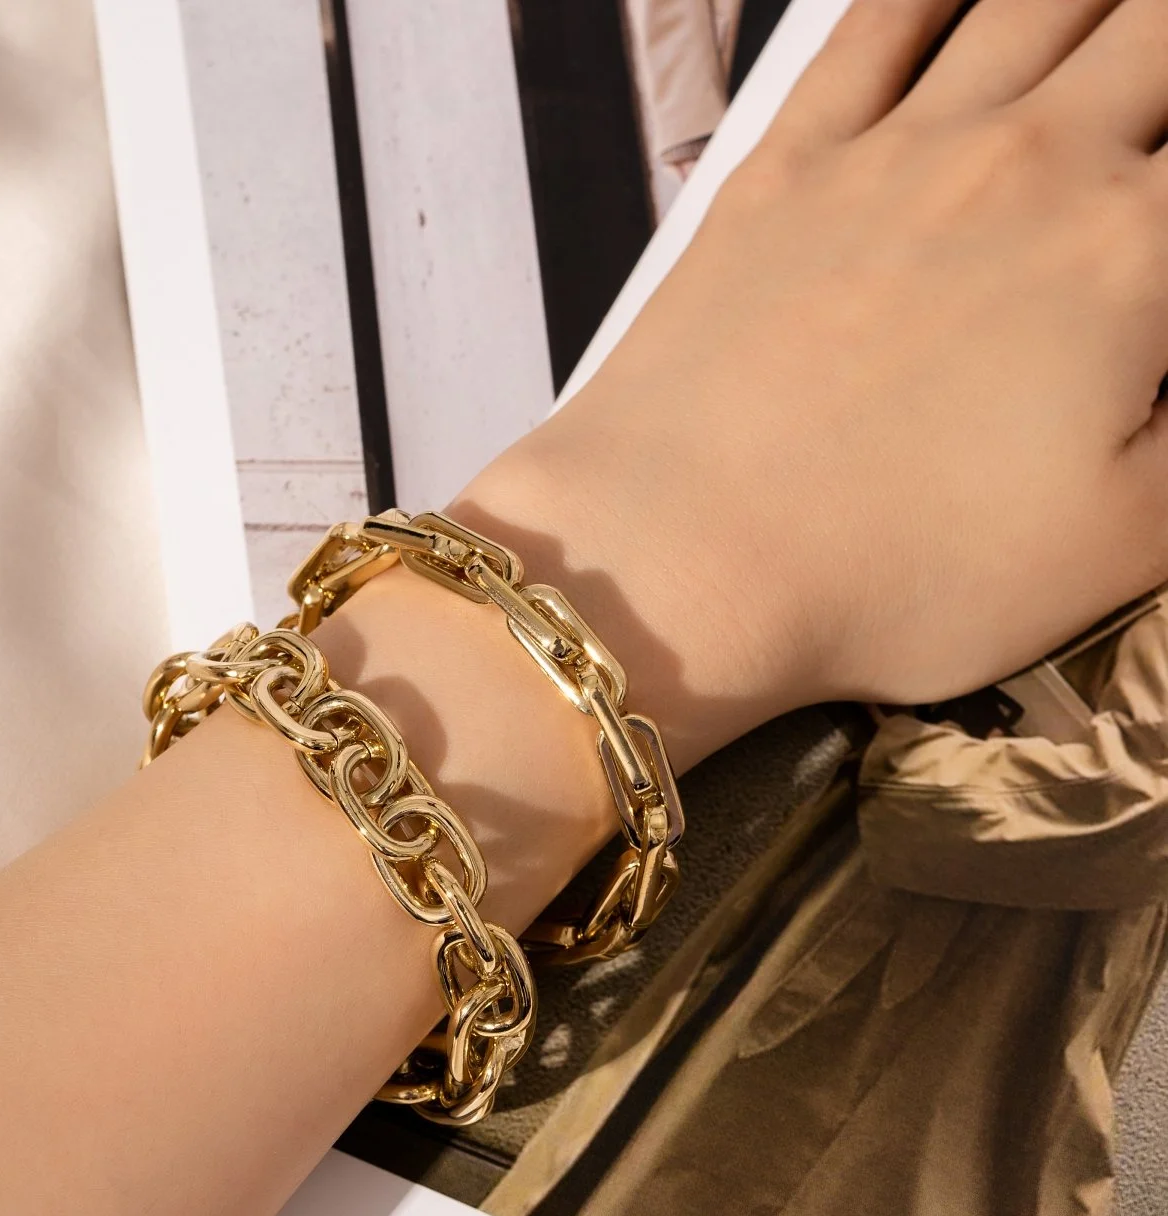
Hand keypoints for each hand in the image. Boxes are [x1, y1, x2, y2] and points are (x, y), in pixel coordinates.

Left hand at [466, 0, 1167, 741]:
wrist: (679, 557)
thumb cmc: (894, 575)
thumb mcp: (1122, 541)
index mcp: (1135, 251)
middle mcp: (1031, 162)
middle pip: (1158, 35)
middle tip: (1158, 82)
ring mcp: (897, 151)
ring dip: (1099, 3)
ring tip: (1118, 26)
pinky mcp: (788, 166)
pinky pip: (880, 20)